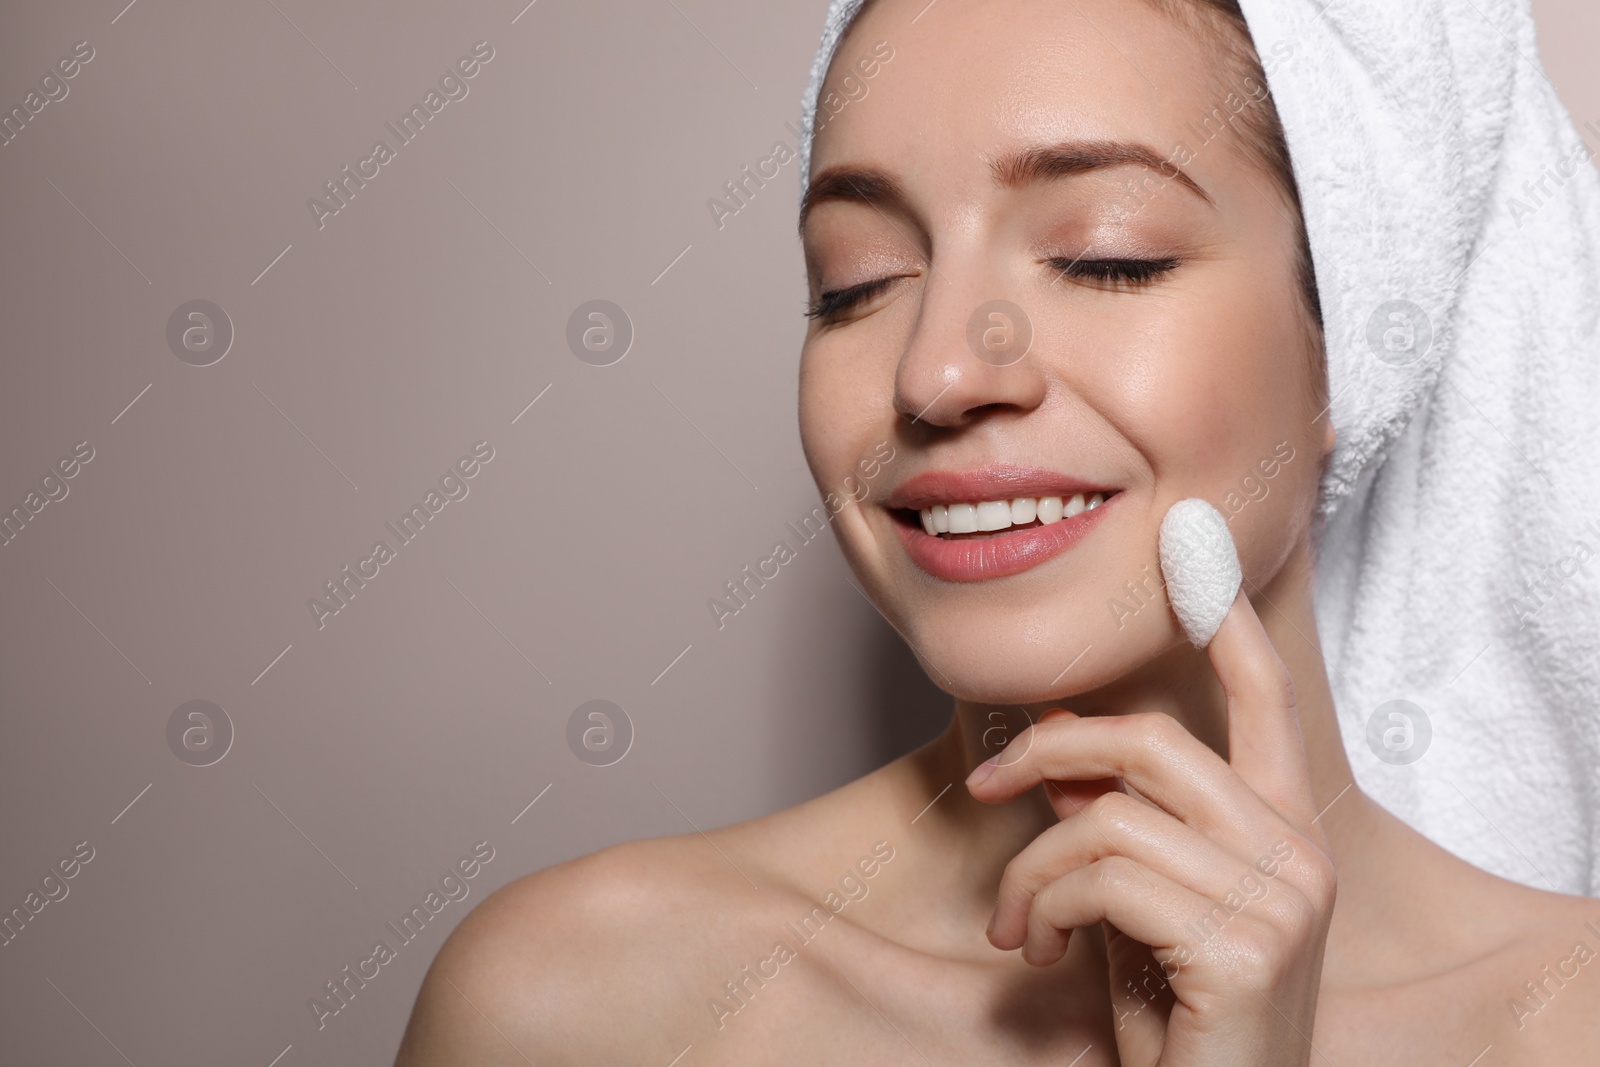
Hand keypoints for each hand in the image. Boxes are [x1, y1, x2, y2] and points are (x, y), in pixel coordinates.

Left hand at [964, 591, 1336, 1066]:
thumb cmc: (1173, 1021)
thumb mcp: (1136, 905)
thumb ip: (1118, 825)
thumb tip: (1065, 759)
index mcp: (1281, 832)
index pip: (1262, 702)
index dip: (1224, 622)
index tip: (1191, 546)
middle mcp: (1298, 852)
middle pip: (1150, 741)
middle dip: (1050, 749)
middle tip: (987, 787)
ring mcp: (1281, 898)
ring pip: (1107, 815)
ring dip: (1032, 872)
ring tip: (1019, 925)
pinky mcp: (1244, 945)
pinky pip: (1099, 874)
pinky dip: (1040, 906)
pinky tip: (1038, 952)